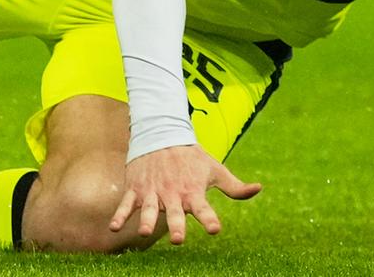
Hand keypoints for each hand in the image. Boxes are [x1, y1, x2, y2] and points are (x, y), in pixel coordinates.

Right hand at [109, 144, 259, 244]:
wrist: (160, 134)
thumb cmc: (191, 157)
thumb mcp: (215, 170)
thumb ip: (235, 187)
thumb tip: (258, 188)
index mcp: (193, 192)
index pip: (204, 209)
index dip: (209, 219)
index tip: (214, 229)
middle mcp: (173, 194)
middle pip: (175, 213)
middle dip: (176, 225)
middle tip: (178, 239)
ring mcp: (153, 192)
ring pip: (149, 209)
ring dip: (147, 221)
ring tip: (144, 232)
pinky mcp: (136, 189)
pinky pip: (126, 204)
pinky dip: (119, 215)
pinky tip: (114, 227)